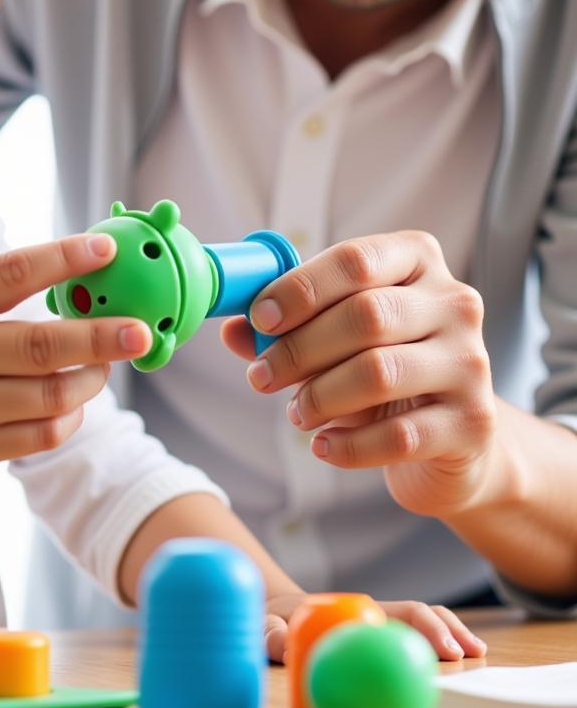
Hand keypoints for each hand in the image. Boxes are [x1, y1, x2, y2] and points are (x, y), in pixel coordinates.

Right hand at [0, 233, 151, 476]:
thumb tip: (78, 278)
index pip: (14, 272)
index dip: (66, 258)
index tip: (107, 252)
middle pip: (46, 344)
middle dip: (104, 337)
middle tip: (140, 332)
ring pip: (54, 394)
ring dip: (92, 379)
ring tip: (103, 367)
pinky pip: (42, 435)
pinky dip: (69, 417)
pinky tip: (72, 402)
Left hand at [221, 232, 499, 519]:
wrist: (451, 437)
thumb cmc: (379, 371)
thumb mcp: (332, 340)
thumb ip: (283, 329)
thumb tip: (233, 330)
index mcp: (417, 263)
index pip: (355, 261)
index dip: (299, 289)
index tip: (259, 319)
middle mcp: (455, 304)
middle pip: (366, 316)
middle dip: (298, 349)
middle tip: (261, 378)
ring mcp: (470, 363)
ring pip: (379, 373)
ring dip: (319, 396)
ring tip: (296, 413)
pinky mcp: (473, 423)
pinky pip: (398, 435)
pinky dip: (348, 445)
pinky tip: (324, 446)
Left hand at [262, 591, 486, 663]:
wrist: (279, 615)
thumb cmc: (275, 623)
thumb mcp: (268, 624)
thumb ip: (273, 633)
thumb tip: (286, 643)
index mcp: (352, 608)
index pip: (396, 611)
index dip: (423, 626)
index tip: (443, 650)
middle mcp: (372, 611)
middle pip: (416, 613)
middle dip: (445, 629)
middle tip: (469, 654)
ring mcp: (380, 622)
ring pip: (421, 621)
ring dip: (449, 633)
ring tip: (477, 652)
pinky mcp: (382, 636)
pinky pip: (412, 637)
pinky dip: (438, 643)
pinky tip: (460, 659)